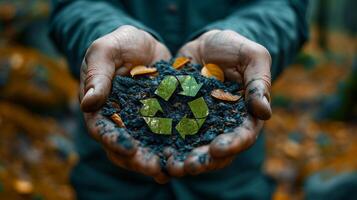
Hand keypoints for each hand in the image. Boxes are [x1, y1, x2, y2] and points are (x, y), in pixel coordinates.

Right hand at [79, 25, 170, 182]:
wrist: (143, 43)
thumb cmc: (118, 44)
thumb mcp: (105, 52)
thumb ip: (97, 75)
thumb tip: (87, 103)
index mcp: (99, 108)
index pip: (102, 129)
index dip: (114, 141)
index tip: (129, 149)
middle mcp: (119, 121)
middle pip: (124, 147)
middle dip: (139, 160)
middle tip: (156, 168)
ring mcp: (140, 122)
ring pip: (146, 147)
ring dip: (157, 160)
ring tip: (172, 170)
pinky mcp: (160, 119)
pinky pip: (166, 135)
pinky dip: (174, 146)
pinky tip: (186, 156)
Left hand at [166, 30, 271, 175]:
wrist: (206, 43)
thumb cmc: (234, 47)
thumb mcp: (252, 57)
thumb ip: (259, 82)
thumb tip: (264, 113)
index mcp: (244, 116)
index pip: (243, 136)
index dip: (232, 145)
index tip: (217, 149)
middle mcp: (222, 126)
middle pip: (216, 151)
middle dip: (202, 161)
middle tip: (186, 167)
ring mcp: (199, 124)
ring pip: (192, 148)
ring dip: (181, 160)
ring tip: (168, 166)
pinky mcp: (179, 118)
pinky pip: (172, 134)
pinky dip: (163, 145)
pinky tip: (153, 153)